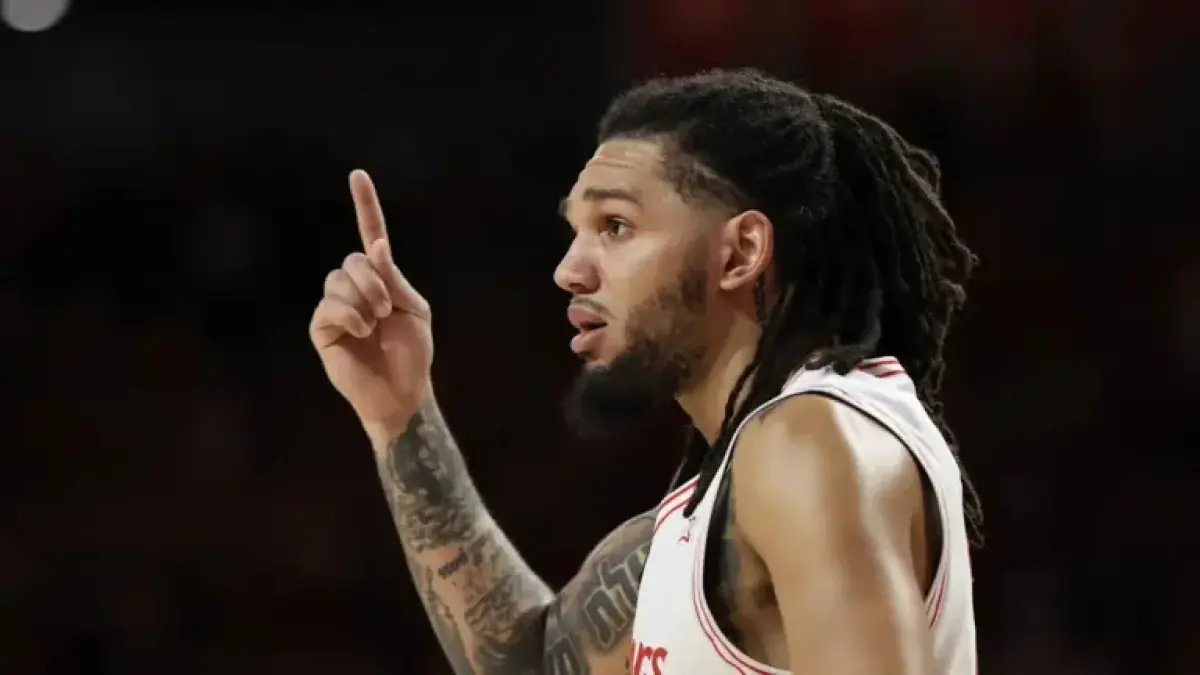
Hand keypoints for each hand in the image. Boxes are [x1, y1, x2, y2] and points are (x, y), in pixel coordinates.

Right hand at [310, 170, 432, 431]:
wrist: (401, 391)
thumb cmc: (412, 354)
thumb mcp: (413, 310)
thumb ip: (393, 278)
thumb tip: (376, 244)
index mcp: (381, 279)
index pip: (369, 234)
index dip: (365, 205)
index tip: (358, 175)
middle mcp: (354, 287)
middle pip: (353, 260)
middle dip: (374, 283)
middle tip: (386, 311)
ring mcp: (336, 306)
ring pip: (338, 280)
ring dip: (363, 302)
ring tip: (374, 326)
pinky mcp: (322, 328)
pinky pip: (329, 306)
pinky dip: (350, 317)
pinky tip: (361, 334)